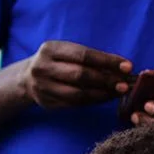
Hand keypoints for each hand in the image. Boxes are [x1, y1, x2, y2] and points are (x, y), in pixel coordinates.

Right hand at [13, 41, 130, 109]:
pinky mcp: (46, 103)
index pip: (83, 55)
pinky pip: (74, 104)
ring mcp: (42, 87)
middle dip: (106, 80)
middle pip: (80, 76)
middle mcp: (43, 68)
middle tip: (125, 84)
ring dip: (102, 94)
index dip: (107, 61)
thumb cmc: (56, 61)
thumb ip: (90, 58)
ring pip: (78, 94)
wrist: (26, 78)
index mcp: (50, 49)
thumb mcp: (66, 51)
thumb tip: (122, 68)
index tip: (127, 66)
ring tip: (118, 92)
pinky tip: (105, 97)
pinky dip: (93, 101)